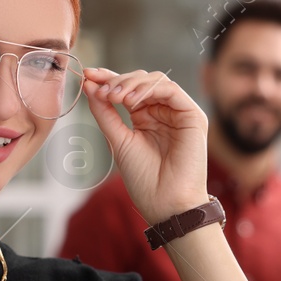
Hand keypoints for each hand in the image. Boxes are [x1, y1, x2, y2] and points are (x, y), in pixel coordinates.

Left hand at [82, 67, 208, 225]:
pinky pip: (171, 90)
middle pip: (141, 80)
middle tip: (101, 91)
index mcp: (147, 118)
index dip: (108, 78)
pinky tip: (131, 102)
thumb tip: (89, 84)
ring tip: (114, 97)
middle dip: (118, 80)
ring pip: (156, 80)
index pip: (128, 89)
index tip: (88, 76)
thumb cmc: (145, 180)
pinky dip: (148, 90)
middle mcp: (164, 112)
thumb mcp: (118, 140)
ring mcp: (179, 113)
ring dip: (131, 84)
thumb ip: (105, 112)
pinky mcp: (193, 116)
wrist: (166, 204)